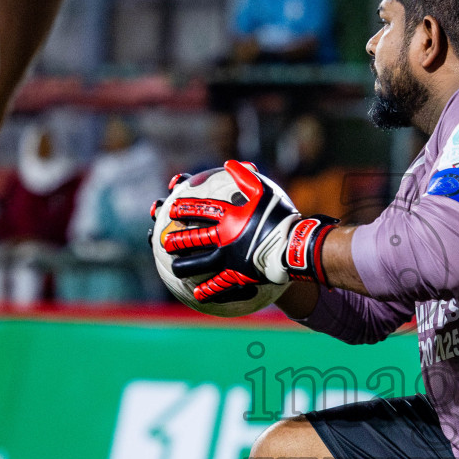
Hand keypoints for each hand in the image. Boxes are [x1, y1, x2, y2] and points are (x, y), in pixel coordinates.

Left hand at [159, 161, 338, 302]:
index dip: (185, 208)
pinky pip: (220, 285)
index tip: (172, 209)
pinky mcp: (239, 275)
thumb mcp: (265, 191)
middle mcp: (225, 239)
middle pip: (194, 240)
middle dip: (177, 240)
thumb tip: (228, 163)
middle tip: (165, 241)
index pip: (202, 210)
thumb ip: (245, 177)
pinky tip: (198, 294)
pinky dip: (208, 289)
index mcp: (230, 217)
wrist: (294, 246)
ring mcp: (230, 259)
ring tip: (175, 268)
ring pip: (200, 264)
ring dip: (185, 266)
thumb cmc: (280, 217)